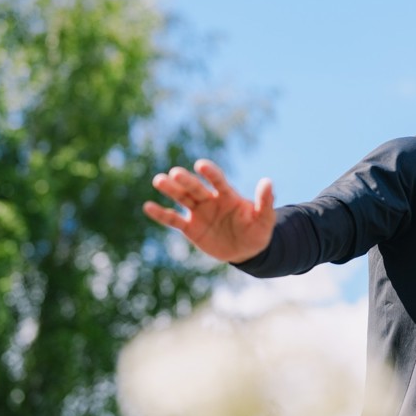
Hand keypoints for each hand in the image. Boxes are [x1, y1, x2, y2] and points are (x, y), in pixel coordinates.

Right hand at [142, 159, 274, 262]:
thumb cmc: (257, 231)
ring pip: (182, 198)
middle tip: (175, 173)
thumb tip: (268, 181)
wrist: (246, 250)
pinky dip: (161, 214)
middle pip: (196, 188)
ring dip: (171, 190)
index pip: (218, 181)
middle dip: (186, 181)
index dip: (210, 173)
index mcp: (228, 196)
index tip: (200, 165)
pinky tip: (148, 206)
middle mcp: (211, 200)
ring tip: (159, 180)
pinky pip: (173, 220)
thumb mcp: (265, 219)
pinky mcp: (190, 228)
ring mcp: (199, 212)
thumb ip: (265, 201)